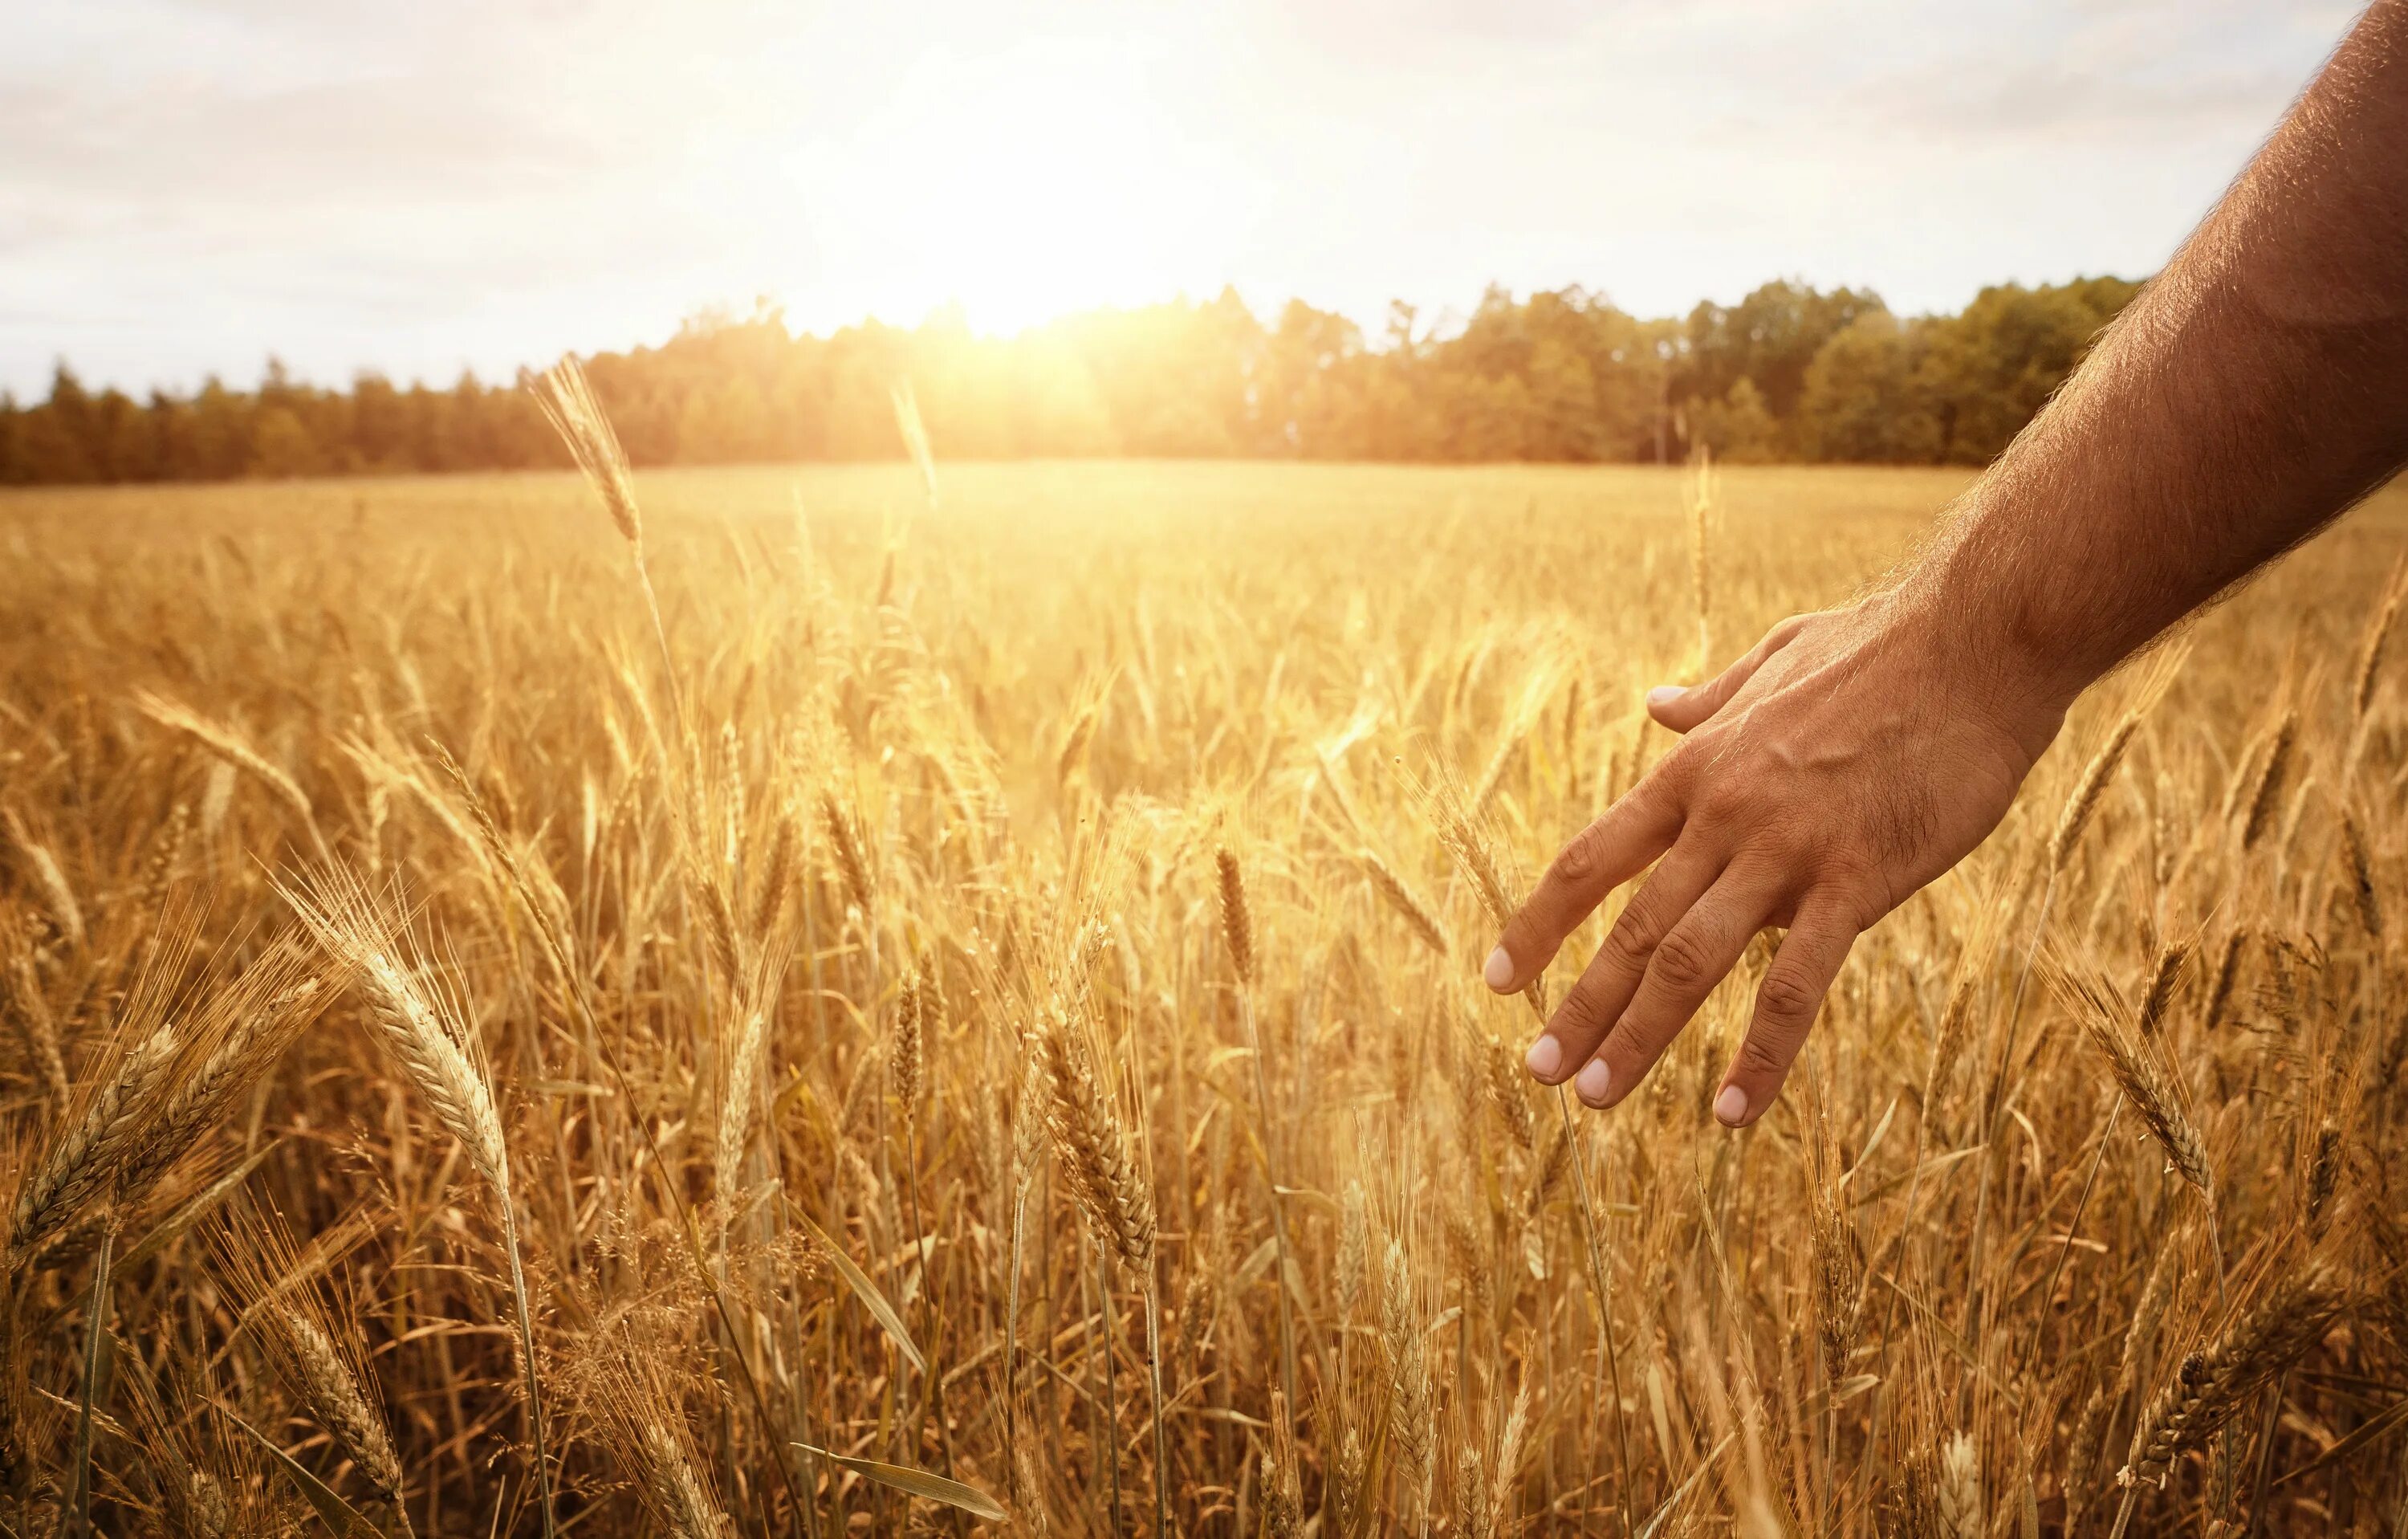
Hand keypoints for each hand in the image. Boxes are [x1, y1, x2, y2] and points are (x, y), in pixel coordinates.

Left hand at [1485, 593, 2064, 1125]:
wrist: (1981, 639)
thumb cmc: (1885, 648)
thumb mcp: (1776, 660)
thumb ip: (1712, 698)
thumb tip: (1657, 704)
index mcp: (1696, 768)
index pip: (1593, 860)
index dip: (1540, 923)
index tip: (1500, 980)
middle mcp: (1723, 814)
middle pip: (1632, 928)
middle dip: (1578, 1007)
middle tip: (1537, 1071)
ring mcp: (1787, 849)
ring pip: (1690, 962)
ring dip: (1638, 1037)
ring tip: (1594, 1097)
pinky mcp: (1859, 878)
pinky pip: (1796, 984)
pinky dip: (1760, 1053)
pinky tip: (1733, 1112)